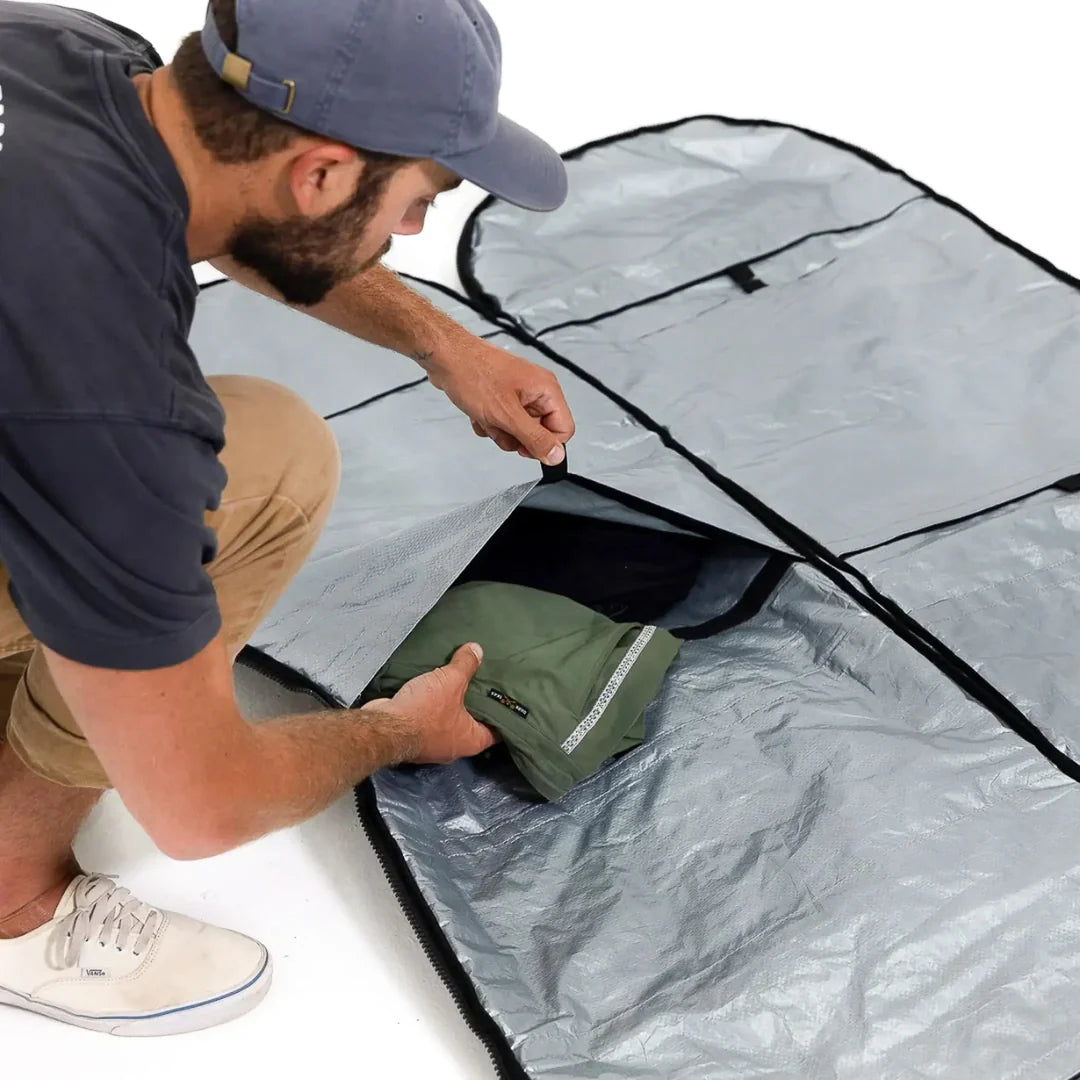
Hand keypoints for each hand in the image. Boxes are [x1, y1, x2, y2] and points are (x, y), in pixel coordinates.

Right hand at [362, 643, 499, 764]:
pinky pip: (428, 721)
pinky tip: (431, 691)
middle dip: (475, 708)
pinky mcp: (414, 737)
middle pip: (471, 726)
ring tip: (456, 686)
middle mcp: (454, 747)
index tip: (506, 703)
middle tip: (482, 688)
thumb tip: (477, 649)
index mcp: (471, 741)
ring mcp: (433, 745)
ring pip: (448, 724)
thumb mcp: (451, 681)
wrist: (384, 726)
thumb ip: (466, 665)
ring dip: (450, 708)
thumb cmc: (425, 711)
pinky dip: (431, 709)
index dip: (502, 717)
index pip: (496, 732)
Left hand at [425, 337, 575, 464]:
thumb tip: (556, 456)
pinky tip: (477, 412)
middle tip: (499, 425)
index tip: (524, 447)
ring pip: (517, 431)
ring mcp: (518, 394)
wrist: (445, 357)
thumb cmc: (473, 374)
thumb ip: (534, 438)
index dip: (545, 445)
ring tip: (485, 415)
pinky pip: (501, 423)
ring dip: (498, 430)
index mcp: (546, 390)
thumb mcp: (507, 415)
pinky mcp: (501, 397)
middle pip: (538, 432)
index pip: (563, 429)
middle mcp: (535, 391)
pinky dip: (488, 423)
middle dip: (515, 436)